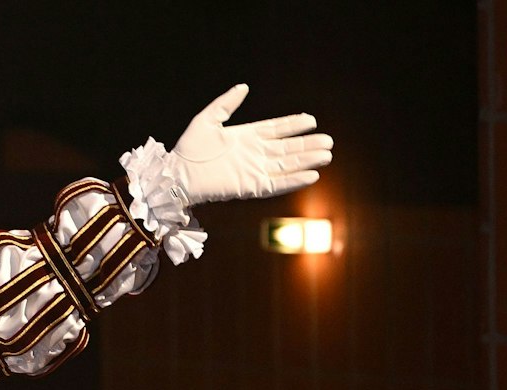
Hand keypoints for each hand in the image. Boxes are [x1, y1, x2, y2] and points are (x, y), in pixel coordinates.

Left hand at [167, 85, 333, 205]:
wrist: (177, 175)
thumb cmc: (188, 149)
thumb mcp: (207, 119)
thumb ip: (226, 103)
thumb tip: (243, 86)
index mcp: (246, 136)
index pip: (276, 129)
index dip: (293, 125)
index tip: (311, 120)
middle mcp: (253, 154)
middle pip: (287, 148)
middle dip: (308, 144)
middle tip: (329, 141)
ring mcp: (253, 171)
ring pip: (287, 164)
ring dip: (306, 160)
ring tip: (326, 155)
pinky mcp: (250, 187)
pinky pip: (277, 184)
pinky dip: (294, 180)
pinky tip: (311, 175)